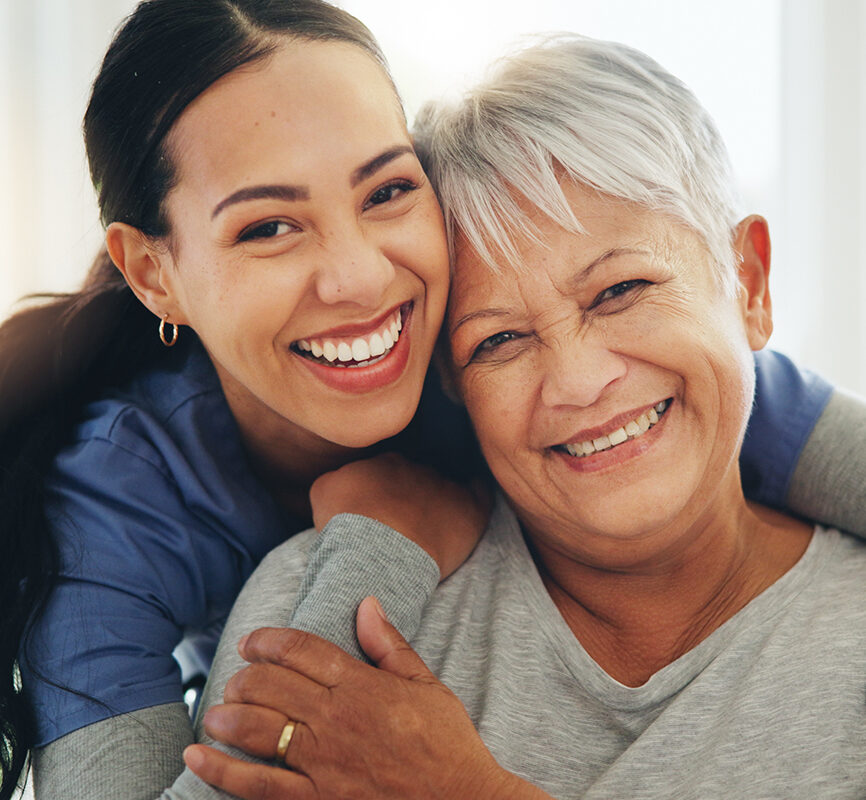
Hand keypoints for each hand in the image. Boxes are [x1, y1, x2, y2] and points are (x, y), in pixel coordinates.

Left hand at [184, 598, 549, 799]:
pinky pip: (258, 785)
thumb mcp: (427, 685)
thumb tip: (366, 603)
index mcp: (363, 686)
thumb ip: (390, 645)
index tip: (252, 641)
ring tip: (215, 710)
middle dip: (245, 676)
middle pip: (271, 685)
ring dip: (227, 715)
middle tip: (236, 678)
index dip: (269, 640)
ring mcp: (324, 763)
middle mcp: (337, 719)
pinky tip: (197, 757)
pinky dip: (222, 771)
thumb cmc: (447, 744)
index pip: (302, 650)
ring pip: (258, 729)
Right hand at [309, 453, 490, 578]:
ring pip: (445, 486)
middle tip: (401, 525)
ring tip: (431, 526)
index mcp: (384, 462)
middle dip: (410, 495)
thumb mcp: (323, 491)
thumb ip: (337, 478)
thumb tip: (343, 481)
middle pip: (416, 478)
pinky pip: (480, 493)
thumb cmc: (347, 526)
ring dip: (439, 501)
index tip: (377, 512)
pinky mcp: (469, 509)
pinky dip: (476, 496)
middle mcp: (417, 467)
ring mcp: (445, 486)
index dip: (382, 492)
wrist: (378, 549)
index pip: (386, 470)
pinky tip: (472, 503)